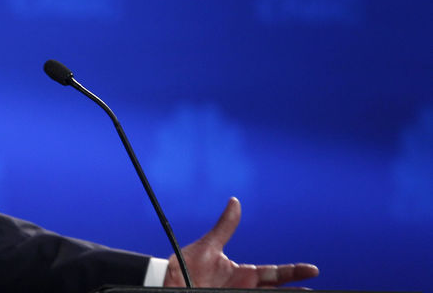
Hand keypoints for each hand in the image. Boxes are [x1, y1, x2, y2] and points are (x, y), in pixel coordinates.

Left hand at [164, 197, 318, 287]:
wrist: (169, 283)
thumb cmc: (186, 266)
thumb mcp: (208, 247)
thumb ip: (224, 227)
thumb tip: (235, 201)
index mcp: (244, 274)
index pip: (276, 273)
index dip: (295, 272)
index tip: (314, 270)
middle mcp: (245, 288)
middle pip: (278, 290)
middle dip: (297, 290)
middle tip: (316, 291)